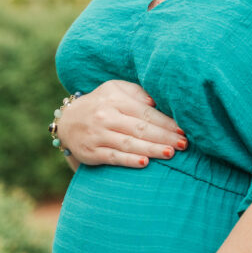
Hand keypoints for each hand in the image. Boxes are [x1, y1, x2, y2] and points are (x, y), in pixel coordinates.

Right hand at [58, 80, 187, 167]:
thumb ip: (136, 92)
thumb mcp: (115, 89)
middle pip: (140, 128)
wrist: (68, 121)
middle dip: (164, 136)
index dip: (165, 121)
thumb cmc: (101, 103)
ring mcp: (98, 135)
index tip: (182, 129)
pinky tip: (145, 162)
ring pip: (129, 143)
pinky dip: (129, 160)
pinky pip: (113, 157)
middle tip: (183, 144)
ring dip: (151, 149)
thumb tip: (155, 101)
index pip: (145, 112)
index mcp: (115, 99)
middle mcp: (106, 116)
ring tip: (170, 153)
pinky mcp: (92, 152)